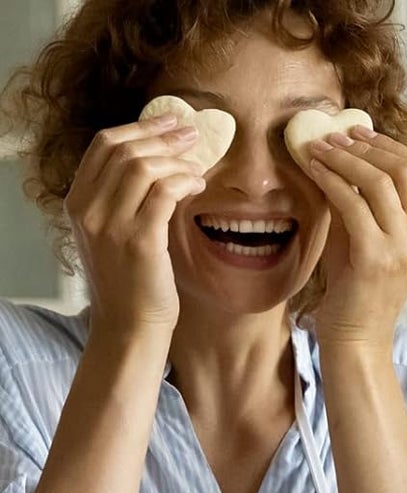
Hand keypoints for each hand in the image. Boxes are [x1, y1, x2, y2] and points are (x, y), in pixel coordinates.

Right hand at [65, 112, 206, 336]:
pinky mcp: (140, 241)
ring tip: (198, 165)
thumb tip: (157, 164)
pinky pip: (163, 194)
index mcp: (77, 203)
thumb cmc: (131, 283)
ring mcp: (111, 225)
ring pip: (143, 167)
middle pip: (123, 150)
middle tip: (192, 134)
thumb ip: (122, 200)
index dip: (138, 128)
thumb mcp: (113, 234)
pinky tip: (199, 184)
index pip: (103, 146)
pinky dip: (184, 182)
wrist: (130, 326)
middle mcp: (88, 210)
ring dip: (176, 160)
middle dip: (161, 135)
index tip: (167, 121)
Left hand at [304, 127, 406, 345]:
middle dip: (368, 144)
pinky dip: (332, 179)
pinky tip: (314, 169)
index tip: (357, 132)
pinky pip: (354, 202)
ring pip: (381, 180)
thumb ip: (361, 197)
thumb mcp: (364, 233)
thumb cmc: (354, 285)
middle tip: (335, 135)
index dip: (389, 144)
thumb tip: (338, 151)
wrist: (356, 335)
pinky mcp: (376, 258)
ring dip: (346, 157)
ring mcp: (403, 248)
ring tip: (320, 147)